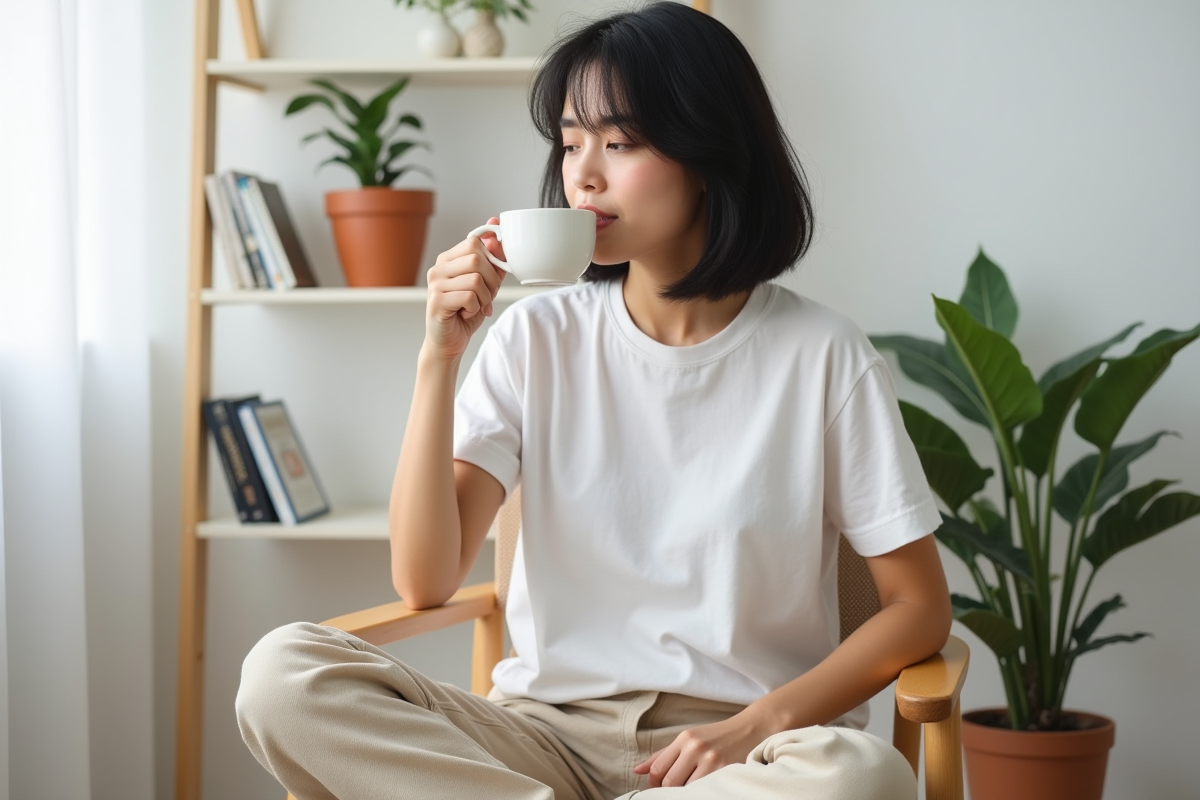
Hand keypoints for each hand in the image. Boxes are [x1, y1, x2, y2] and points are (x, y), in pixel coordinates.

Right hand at [423, 217, 506, 360]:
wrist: (449, 343)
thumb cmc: (466, 313)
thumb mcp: (485, 285)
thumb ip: (492, 261)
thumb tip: (495, 231)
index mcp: (448, 259)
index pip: (475, 242)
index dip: (492, 259)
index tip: (494, 277)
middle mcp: (438, 268)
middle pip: (476, 258)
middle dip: (492, 280)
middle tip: (488, 296)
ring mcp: (435, 284)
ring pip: (475, 278)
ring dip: (485, 297)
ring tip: (478, 306)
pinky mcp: (436, 301)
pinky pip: (469, 296)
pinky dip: (476, 307)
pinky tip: (467, 313)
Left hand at [633, 711, 771, 788]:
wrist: (750, 730)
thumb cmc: (716, 737)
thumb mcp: (689, 739)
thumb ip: (663, 755)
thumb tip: (638, 770)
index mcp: (684, 739)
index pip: (658, 768)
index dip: (653, 784)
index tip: (656, 789)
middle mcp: (696, 747)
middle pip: (670, 781)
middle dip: (667, 792)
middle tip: (671, 793)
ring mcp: (712, 760)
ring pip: (687, 789)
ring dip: (684, 793)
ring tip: (688, 790)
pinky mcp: (726, 770)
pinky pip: (705, 789)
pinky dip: (700, 792)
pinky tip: (701, 790)